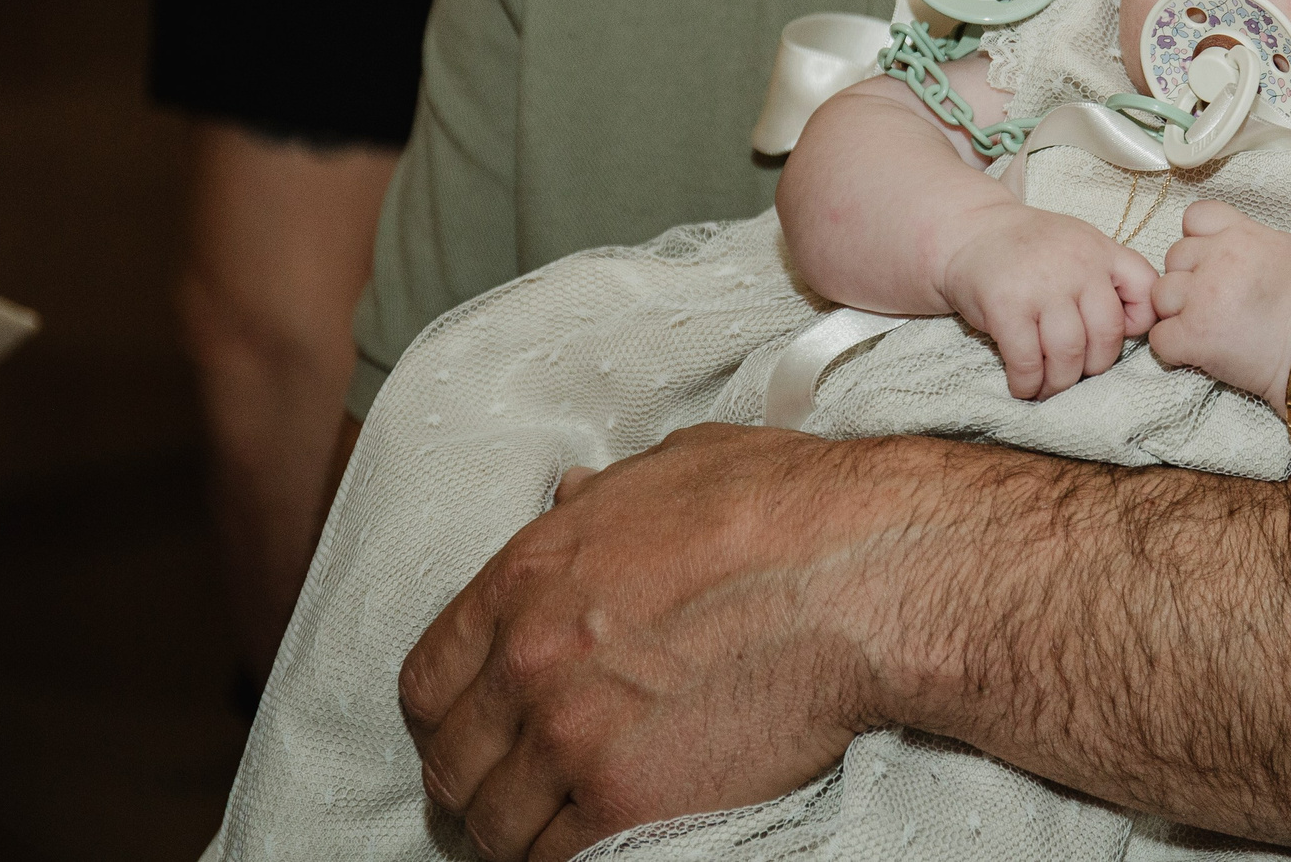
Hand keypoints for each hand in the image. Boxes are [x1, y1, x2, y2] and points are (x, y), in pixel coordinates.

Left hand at [399, 424, 896, 861]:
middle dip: (477, 783)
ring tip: (562, 823)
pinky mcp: (629, 804)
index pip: (427, 680)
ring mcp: (573, 739)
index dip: (447, 717)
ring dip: (524, 829)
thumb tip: (569, 498)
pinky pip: (562, 861)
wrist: (862, 574)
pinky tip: (609, 839)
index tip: (474, 733)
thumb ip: (603, 498)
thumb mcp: (676, 469)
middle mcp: (532, 662)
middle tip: (513, 792)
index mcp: (528, 577)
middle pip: (452, 764)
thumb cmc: (789, 510)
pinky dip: (577, 857)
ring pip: (497, 826)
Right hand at [937, 204, 1157, 398]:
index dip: (1140, 324)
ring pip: (1069, 354)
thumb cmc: (1030, 249)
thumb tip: (1137, 328)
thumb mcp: (1079, 245)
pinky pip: (1028, 361)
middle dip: (1094, 367)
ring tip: (1048, 387)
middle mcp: (1077, 265)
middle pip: (1107, 335)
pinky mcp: (1006, 307)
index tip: (1119, 337)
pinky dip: (1028, 384)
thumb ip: (1109, 277)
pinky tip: (1023, 385)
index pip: (1146, 290)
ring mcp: (1042, 286)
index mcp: (1101, 250)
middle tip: (1076, 373)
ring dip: (1060, 382)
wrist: (968, 231)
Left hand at [1148, 200, 1290, 406]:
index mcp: (1239, 235)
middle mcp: (1217, 260)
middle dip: (1187, 278)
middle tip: (1213, 301)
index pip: (1194, 216)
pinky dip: (1174, 346)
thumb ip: (1247, 236)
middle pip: (1173, 257)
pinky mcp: (1193, 336)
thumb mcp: (1284, 248)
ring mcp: (1202, 298)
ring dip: (1176, 312)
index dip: (1197, 239)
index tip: (1210, 260)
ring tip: (1206, 325)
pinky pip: (1159, 337)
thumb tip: (1221, 239)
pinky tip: (1197, 350)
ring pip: (1160, 295)